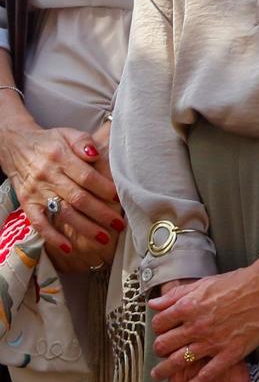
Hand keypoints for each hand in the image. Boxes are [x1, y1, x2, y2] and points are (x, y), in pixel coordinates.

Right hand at [0, 118, 122, 263]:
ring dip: (84, 227)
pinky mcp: (27, 204)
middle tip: (119, 223)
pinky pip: (39, 223)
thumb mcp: (67, 134)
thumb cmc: (50, 142)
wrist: (15, 147)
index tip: (121, 198)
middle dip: (101, 212)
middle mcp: (48, 176)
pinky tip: (68, 247)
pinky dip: (52, 236)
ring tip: (104, 238)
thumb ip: (83, 141)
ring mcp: (37, 192)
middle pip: (78, 197)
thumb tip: (96, 154)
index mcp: (60, 157)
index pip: (86, 176)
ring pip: (63, 212)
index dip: (104, 188)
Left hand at [150, 251, 258, 381]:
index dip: (158, 328)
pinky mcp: (230, 353)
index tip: (163, 331)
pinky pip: (206, 375)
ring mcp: (212, 342)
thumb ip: (177, 294)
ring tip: (159, 375)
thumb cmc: (240, 282)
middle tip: (161, 353)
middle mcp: (196, 326)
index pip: (159, 323)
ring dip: (164, 371)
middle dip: (159, 350)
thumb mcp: (205, 282)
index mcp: (189, 307)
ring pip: (178, 362)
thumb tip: (154, 303)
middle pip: (164, 345)